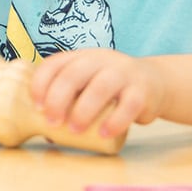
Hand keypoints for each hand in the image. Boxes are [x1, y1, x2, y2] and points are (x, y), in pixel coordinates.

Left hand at [28, 48, 164, 139]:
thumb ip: (69, 104)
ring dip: (84, 111)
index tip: (37, 106)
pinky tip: (104, 133)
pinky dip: (115, 121)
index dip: (41, 83)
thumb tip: (45, 133)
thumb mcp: (87, 86)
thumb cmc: (110, 89)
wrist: (154, 83)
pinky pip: (129, 104)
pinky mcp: (142, 91)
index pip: (55, 64)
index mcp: (81, 57)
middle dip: (58, 99)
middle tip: (53, 122)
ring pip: (101, 87)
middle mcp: (100, 60)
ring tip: (75, 130)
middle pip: (74, 74)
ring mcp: (123, 73)